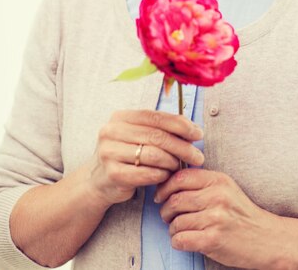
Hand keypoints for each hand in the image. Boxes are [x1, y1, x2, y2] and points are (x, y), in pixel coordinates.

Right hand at [88, 110, 203, 206]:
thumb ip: (161, 129)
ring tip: (179, 166)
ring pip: (153, 155)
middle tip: (198, 156)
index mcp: (120, 117)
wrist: (98, 181)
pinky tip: (166, 176)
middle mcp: (112, 131)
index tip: (198, 134)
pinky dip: (161, 175)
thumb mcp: (139, 136)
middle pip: (156, 136)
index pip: (155, 116)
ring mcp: (109, 152)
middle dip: (182, 146)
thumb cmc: (126, 155)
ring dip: (172, 162)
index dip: (180, 124)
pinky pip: (146, 174)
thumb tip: (193, 130)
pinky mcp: (113, 174)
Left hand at [155, 168, 281, 269]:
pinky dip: (177, 241)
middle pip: (175, 200)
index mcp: (218, 180)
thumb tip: (168, 183)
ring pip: (176, 222)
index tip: (160, 196)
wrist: (267, 239)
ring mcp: (216, 218)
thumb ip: (202, 183)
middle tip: (167, 216)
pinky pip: (181, 239)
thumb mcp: (226, 189)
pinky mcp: (213, 240)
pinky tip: (184, 240)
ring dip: (172, 229)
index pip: (180, 177)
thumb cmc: (242, 214)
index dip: (165, 187)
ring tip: (179, 230)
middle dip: (166, 210)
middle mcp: (217, 197)